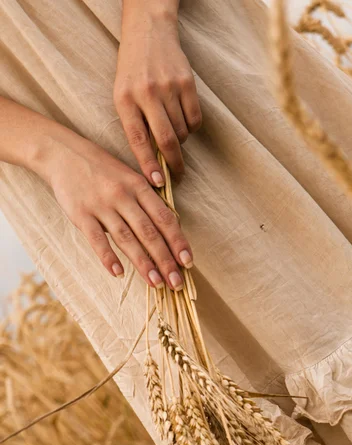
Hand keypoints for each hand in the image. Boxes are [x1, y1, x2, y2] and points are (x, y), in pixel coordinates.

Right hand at [42, 131, 192, 289]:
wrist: (63, 154)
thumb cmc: (102, 169)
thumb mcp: (130, 177)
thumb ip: (148, 200)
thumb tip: (172, 228)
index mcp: (139, 186)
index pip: (164, 218)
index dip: (178, 241)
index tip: (188, 262)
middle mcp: (123, 195)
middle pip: (149, 232)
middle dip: (165, 259)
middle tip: (176, 282)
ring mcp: (102, 205)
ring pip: (127, 239)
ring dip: (143, 263)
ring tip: (156, 283)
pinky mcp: (81, 214)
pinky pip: (97, 239)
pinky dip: (108, 257)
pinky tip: (119, 273)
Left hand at [114, 6, 201, 186]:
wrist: (149, 32)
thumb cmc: (133, 72)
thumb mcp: (123, 96)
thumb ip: (135, 124)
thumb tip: (153, 160)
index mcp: (125, 100)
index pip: (138, 140)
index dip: (148, 165)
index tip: (157, 183)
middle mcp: (146, 93)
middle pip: (166, 140)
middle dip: (174, 163)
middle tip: (177, 174)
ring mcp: (168, 87)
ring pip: (182, 131)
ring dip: (180, 139)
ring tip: (173, 131)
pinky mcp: (187, 82)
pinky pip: (195, 119)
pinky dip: (192, 127)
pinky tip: (183, 118)